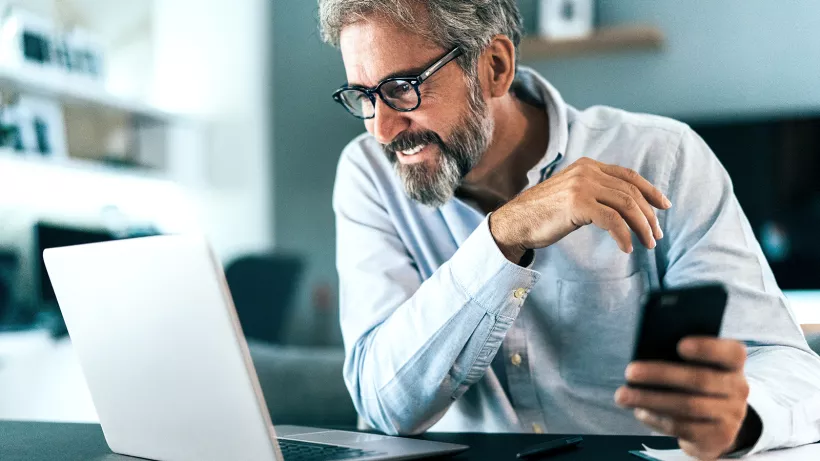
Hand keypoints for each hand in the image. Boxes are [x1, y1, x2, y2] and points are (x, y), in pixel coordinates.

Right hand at [489, 157, 671, 262]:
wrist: (514, 222)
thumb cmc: (542, 214)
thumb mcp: (572, 194)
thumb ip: (594, 192)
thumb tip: (625, 207)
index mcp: (588, 166)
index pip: (628, 176)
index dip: (650, 191)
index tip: (663, 207)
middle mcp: (587, 171)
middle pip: (631, 192)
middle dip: (649, 215)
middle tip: (656, 235)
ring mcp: (582, 186)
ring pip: (626, 204)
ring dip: (642, 226)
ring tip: (648, 244)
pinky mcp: (577, 204)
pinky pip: (612, 220)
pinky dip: (624, 235)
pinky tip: (626, 248)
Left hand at [615, 337, 753, 459]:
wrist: (718, 423)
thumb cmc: (697, 383)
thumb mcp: (697, 367)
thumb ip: (680, 358)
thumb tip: (644, 352)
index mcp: (733, 364)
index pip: (732, 353)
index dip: (708, 348)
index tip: (680, 345)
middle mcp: (739, 389)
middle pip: (700, 380)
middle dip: (660, 374)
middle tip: (629, 371)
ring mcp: (731, 415)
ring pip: (687, 406)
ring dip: (649, 399)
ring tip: (622, 395)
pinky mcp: (718, 437)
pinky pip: (683, 427)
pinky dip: (656, 418)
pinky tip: (639, 411)